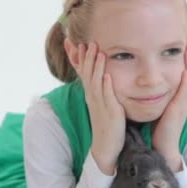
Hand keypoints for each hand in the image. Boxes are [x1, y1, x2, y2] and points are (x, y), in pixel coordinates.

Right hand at [76, 42, 124, 174]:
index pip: (83, 72)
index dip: (79, 58)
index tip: (76, 43)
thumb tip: (104, 77)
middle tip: (88, 42)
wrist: (105, 146)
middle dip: (87, 57)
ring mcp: (100, 104)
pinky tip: (108, 75)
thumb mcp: (102, 105)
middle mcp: (93, 97)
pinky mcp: (110, 112)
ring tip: (98, 51)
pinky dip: (107, 84)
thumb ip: (103, 90)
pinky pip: (107, 96)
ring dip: (96, 67)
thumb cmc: (107, 124)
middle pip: (88, 74)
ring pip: (96, 82)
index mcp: (91, 94)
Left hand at [152, 44, 186, 171]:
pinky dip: (185, 78)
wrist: (163, 147)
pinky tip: (184, 68)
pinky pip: (184, 90)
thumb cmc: (158, 131)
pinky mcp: (180, 109)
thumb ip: (155, 100)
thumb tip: (146, 90)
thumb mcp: (158, 110)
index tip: (180, 50)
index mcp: (177, 99)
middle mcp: (183, 100)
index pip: (181, 77)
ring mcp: (183, 104)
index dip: (182, 64)